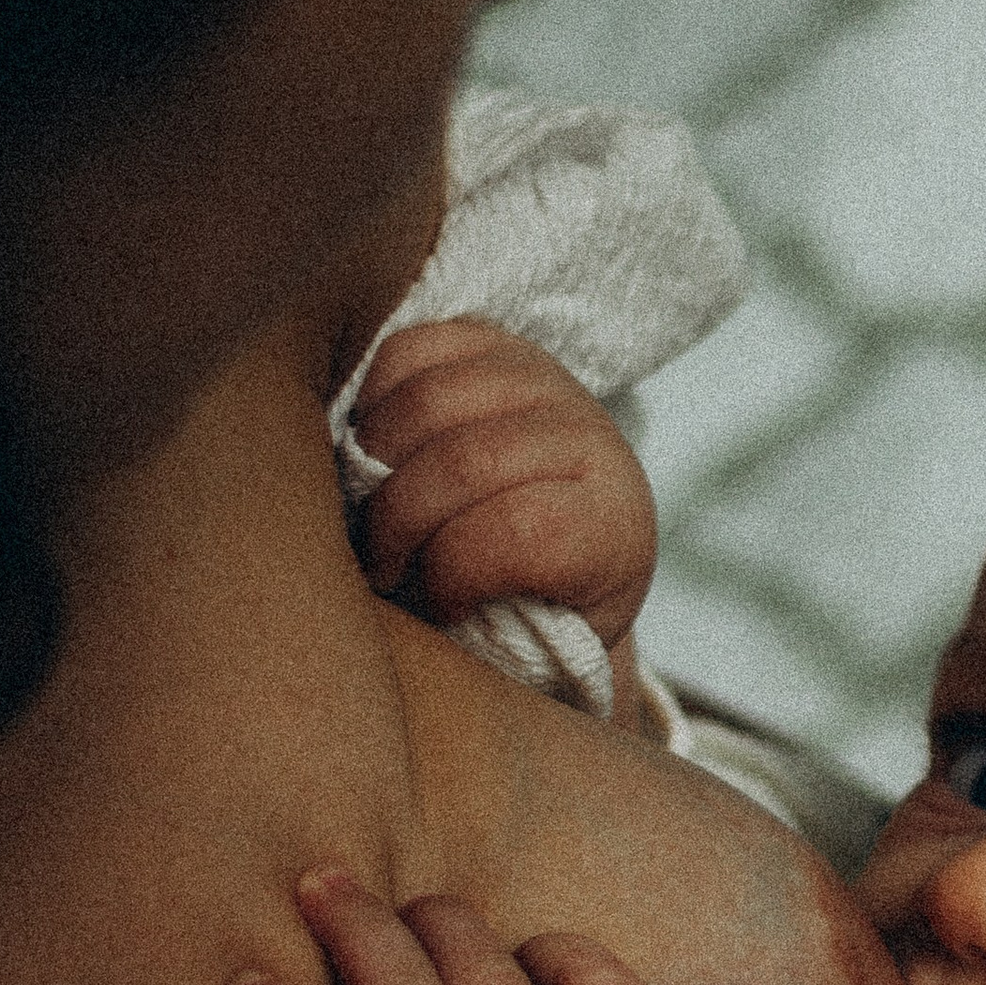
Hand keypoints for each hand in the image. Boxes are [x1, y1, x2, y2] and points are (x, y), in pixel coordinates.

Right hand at [350, 316, 657, 649]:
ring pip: (427, 401)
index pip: (526, 535)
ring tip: (371, 511)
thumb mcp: (532, 643)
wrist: (563, 536)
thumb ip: (490, 631)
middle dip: (398, 522)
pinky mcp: (492, 341)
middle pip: (464, 462)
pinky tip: (377, 454)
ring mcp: (542, 379)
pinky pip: (407, 351)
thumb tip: (414, 605)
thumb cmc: (535, 604)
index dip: (455, 574)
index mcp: (614, 525)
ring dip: (373, 465)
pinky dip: (371, 403)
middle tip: (380, 564)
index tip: (436, 607)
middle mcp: (590, 438)